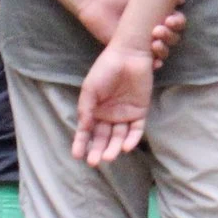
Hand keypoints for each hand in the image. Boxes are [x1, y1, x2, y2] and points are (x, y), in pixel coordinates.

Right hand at [73, 40, 155, 166]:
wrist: (128, 55)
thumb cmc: (105, 69)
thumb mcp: (90, 90)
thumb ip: (86, 109)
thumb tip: (82, 129)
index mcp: (95, 110)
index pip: (87, 132)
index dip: (81, 143)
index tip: (76, 155)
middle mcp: (109, 115)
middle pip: (103, 137)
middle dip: (98, 150)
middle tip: (94, 162)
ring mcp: (125, 114)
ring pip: (119, 137)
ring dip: (114, 148)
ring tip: (109, 157)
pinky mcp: (140, 111)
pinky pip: (136, 129)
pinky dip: (131, 139)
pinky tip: (125, 147)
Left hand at [75, 0, 185, 65]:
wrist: (98, 1)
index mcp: (160, 14)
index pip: (176, 21)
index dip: (178, 22)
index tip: (170, 19)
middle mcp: (155, 28)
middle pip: (173, 37)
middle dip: (170, 35)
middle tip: (158, 30)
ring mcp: (144, 41)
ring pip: (164, 50)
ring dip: (164, 49)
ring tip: (154, 44)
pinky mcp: (132, 51)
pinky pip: (148, 62)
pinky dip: (155, 64)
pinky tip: (155, 63)